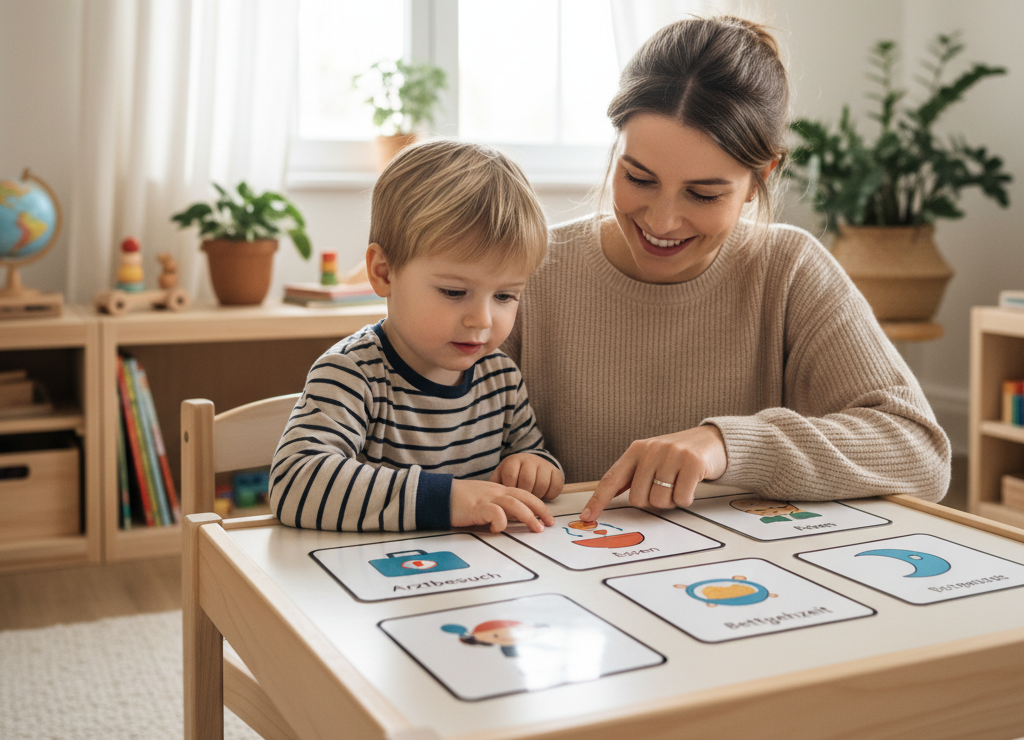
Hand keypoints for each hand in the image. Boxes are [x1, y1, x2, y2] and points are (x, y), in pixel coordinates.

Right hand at [450, 479, 555, 532]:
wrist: (438, 495)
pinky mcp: (476, 507)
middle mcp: (495, 492)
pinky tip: (496, 530)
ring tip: (536, 529)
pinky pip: (495, 512)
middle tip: (549, 524)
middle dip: (540, 510)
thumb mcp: (483, 502)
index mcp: (498, 490)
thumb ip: (497, 509)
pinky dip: (500, 522)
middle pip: (524, 496)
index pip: (524, 494)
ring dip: (528, 516)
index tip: (547, 518)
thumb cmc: (459, 501)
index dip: (538, 505)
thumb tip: (512, 521)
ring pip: (514, 504)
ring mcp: (486, 498)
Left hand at [489, 453, 563, 499]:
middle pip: (527, 482)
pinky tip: (543, 494)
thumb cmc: (513, 475)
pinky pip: (555, 487)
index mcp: (513, 461)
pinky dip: (549, 495)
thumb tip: (489, 500)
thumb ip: (494, 486)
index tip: (509, 497)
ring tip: (531, 498)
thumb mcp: (500, 477)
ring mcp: (544, 465)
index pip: (511, 477)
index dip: (510, 491)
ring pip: (542, 485)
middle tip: (521, 501)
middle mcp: (529, 460)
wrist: (530, 463)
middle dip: (524, 495)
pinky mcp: (556, 471)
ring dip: (536, 496)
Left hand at [581, 425, 726, 520]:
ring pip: (659, 501)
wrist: (711, 440)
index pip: (612, 478)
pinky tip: (690, 484)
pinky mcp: (692, 462)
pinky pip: (681, 498)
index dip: (598, 500)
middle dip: (651, 501)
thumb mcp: (650, 459)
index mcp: (636, 450)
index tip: (587, 516)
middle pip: (638, 498)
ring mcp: (672, 455)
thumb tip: (605, 499)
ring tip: (677, 484)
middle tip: (664, 487)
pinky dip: (685, 499)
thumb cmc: (676, 455)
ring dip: (670, 501)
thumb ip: (632, 476)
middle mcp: (651, 449)